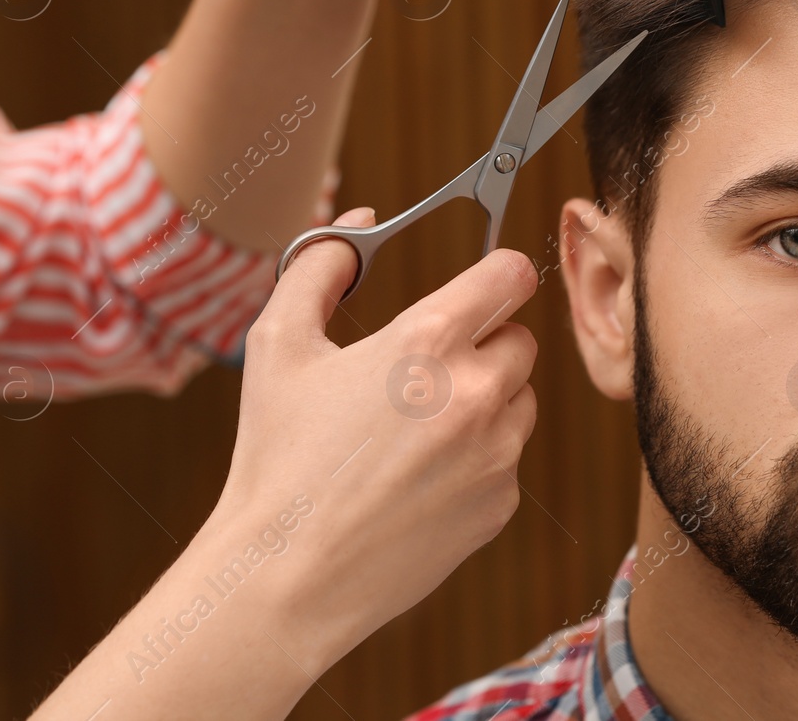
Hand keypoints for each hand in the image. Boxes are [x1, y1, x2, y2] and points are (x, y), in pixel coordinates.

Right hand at [216, 206, 540, 665]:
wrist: (287, 577)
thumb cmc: (277, 457)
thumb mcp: (278, 344)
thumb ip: (320, 265)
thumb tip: (361, 219)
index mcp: (429, 341)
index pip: (511, 275)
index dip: (494, 275)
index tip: (476, 289)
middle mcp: (478, 392)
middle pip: (519, 338)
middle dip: (481, 344)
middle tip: (423, 372)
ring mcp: (496, 453)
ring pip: (520, 400)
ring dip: (485, 402)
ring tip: (414, 431)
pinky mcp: (501, 504)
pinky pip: (507, 460)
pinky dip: (477, 460)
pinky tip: (418, 479)